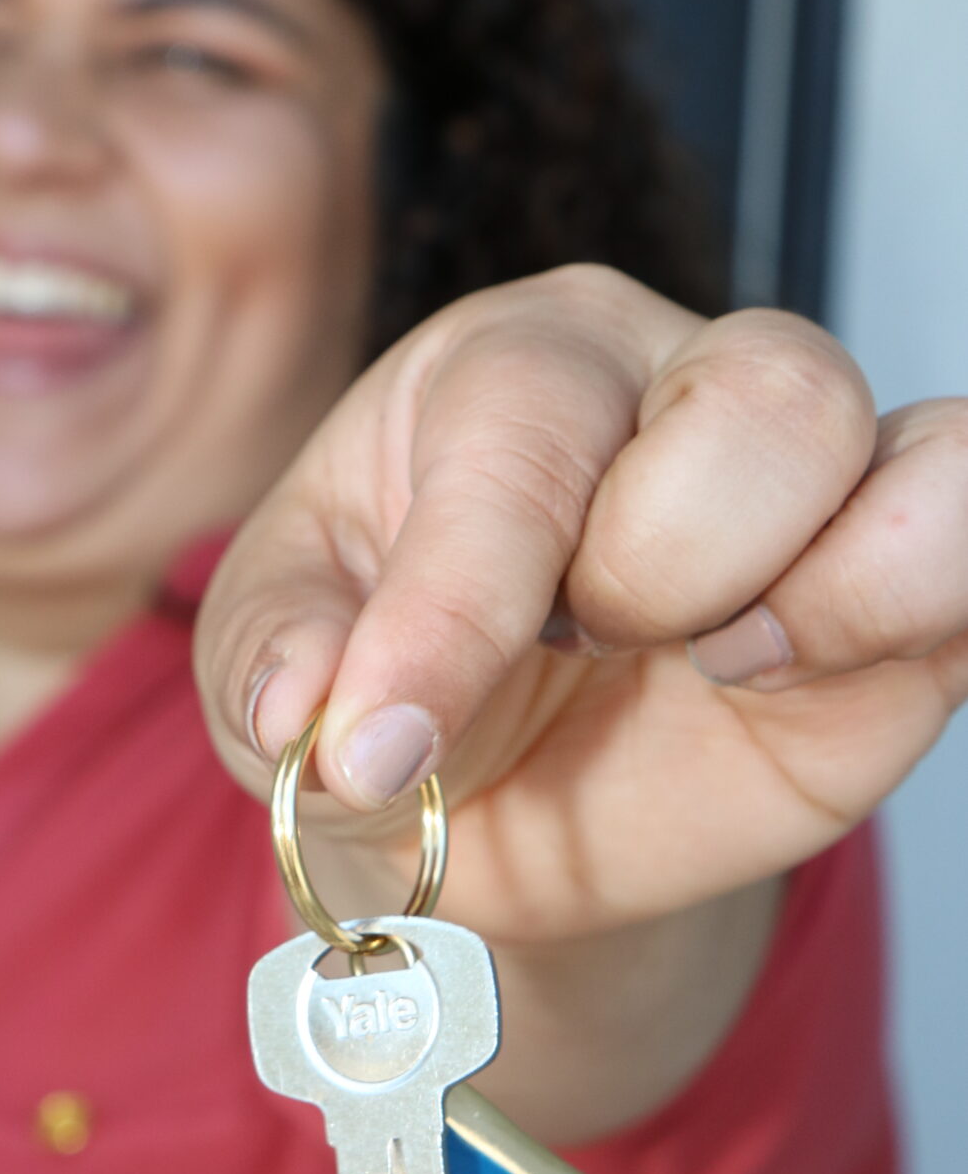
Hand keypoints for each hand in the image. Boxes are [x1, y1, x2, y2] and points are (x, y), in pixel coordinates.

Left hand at [196, 264, 967, 946]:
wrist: (502, 805)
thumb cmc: (390, 685)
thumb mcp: (272, 676)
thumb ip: (270, 664)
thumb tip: (311, 702)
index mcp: (509, 367)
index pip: (523, 437)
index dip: (454, 608)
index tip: (380, 751)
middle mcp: (676, 379)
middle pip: (759, 397)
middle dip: (654, 573)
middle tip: (583, 648)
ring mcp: (808, 475)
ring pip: (891, 442)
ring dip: (802, 600)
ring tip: (704, 664)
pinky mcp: (904, 575)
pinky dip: (911, 601)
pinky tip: (788, 676)